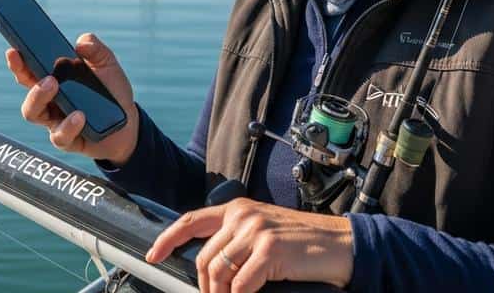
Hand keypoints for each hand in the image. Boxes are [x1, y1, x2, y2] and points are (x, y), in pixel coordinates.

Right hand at [5, 33, 139, 164]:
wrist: (127, 124)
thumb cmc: (111, 92)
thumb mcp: (107, 65)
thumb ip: (96, 50)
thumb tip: (81, 43)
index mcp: (54, 81)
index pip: (30, 71)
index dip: (18, 62)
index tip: (13, 51)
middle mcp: (49, 102)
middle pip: (26, 92)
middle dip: (26, 80)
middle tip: (46, 75)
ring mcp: (55, 122)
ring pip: (33, 113)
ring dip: (40, 98)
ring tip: (55, 86)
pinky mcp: (67, 140)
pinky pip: (60, 136)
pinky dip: (68, 125)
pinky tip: (80, 116)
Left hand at [145, 198, 352, 292]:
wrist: (340, 245)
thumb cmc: (302, 243)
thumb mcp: (263, 231)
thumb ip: (235, 239)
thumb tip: (208, 266)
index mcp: (237, 209)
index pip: (191, 220)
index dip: (167, 239)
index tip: (153, 255)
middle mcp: (243, 215)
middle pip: (203, 257)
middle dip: (205, 286)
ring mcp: (256, 230)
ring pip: (218, 272)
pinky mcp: (270, 249)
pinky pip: (241, 284)